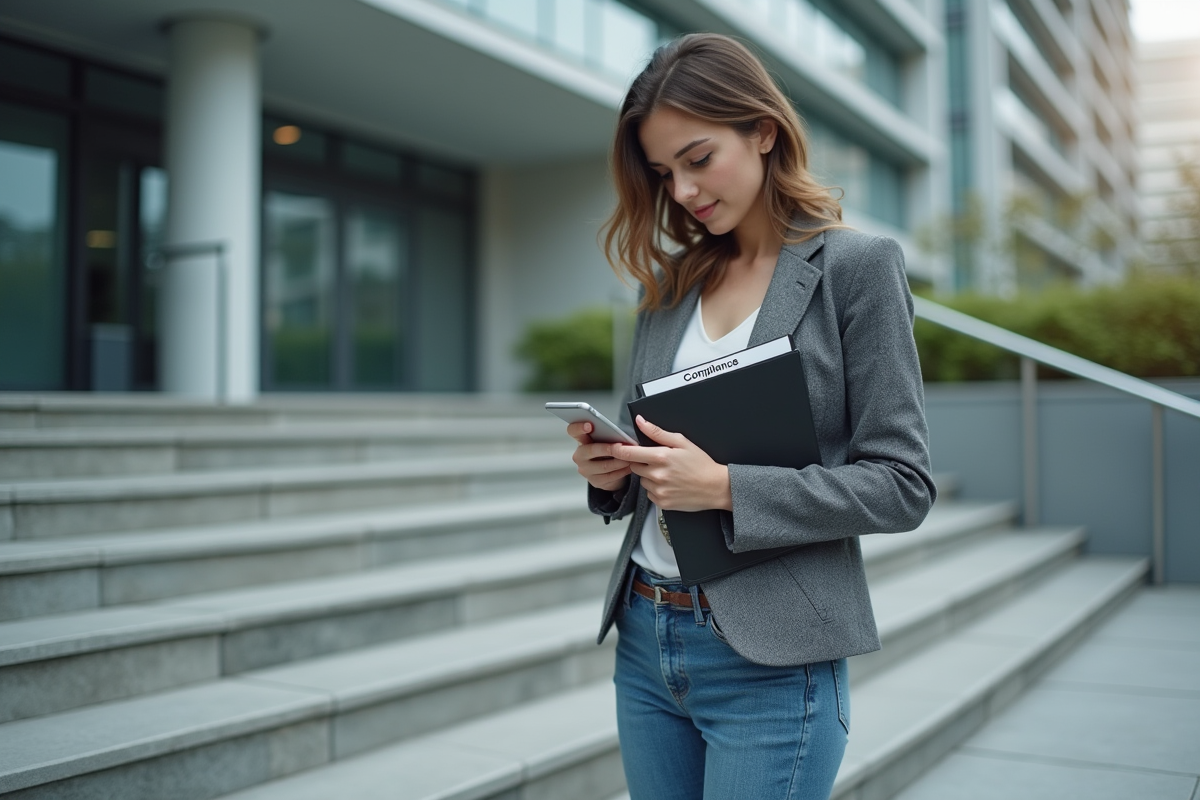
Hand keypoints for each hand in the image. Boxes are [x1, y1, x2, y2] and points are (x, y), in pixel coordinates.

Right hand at [567, 421, 632, 491]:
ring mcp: (585, 470)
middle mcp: (580, 455)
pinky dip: (622, 471)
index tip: (589, 425)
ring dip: (620, 461)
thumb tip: (619, 432)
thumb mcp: (606, 440)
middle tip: (621, 446)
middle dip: (608, 448)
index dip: (579, 427)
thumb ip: (607, 434)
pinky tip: (630, 466)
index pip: (573, 431)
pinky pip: (610, 476)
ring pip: (604, 466)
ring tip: (631, 456)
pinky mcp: (595, 481)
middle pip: (591, 450)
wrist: (610, 471)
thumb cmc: (609, 451)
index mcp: (581, 440)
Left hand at [610, 415, 732, 511]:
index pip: (629, 453)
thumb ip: (657, 432)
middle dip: (642, 462)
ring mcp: (659, 491)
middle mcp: (657, 475)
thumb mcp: (682, 442)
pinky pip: (649, 493)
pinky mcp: (662, 503)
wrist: (716, 487)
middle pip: (634, 466)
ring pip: (642, 481)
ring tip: (668, 474)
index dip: (619, 450)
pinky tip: (670, 484)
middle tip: (659, 461)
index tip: (616, 448)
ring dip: (649, 476)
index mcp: (661, 457)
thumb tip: (641, 421)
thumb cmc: (701, 464)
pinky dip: (656, 489)